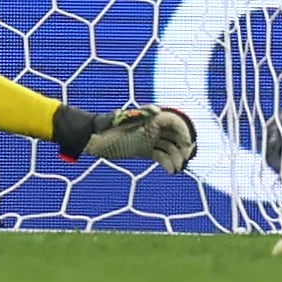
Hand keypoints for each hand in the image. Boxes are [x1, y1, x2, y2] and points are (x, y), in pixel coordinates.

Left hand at [78, 106, 197, 172]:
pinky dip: (168, 162)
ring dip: (177, 156)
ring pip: (170, 146)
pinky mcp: (146, 149)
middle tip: (186, 158)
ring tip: (178, 168)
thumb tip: (156, 110)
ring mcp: (150, 138)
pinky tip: (172, 170)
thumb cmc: (102, 126)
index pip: (173, 121)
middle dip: (183, 146)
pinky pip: (162, 155)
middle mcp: (152, 126)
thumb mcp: (114, 120)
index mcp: (148, 117)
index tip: (189, 144)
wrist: (92, 138)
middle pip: (175, 135)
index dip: (184, 131)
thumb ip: (135, 114)